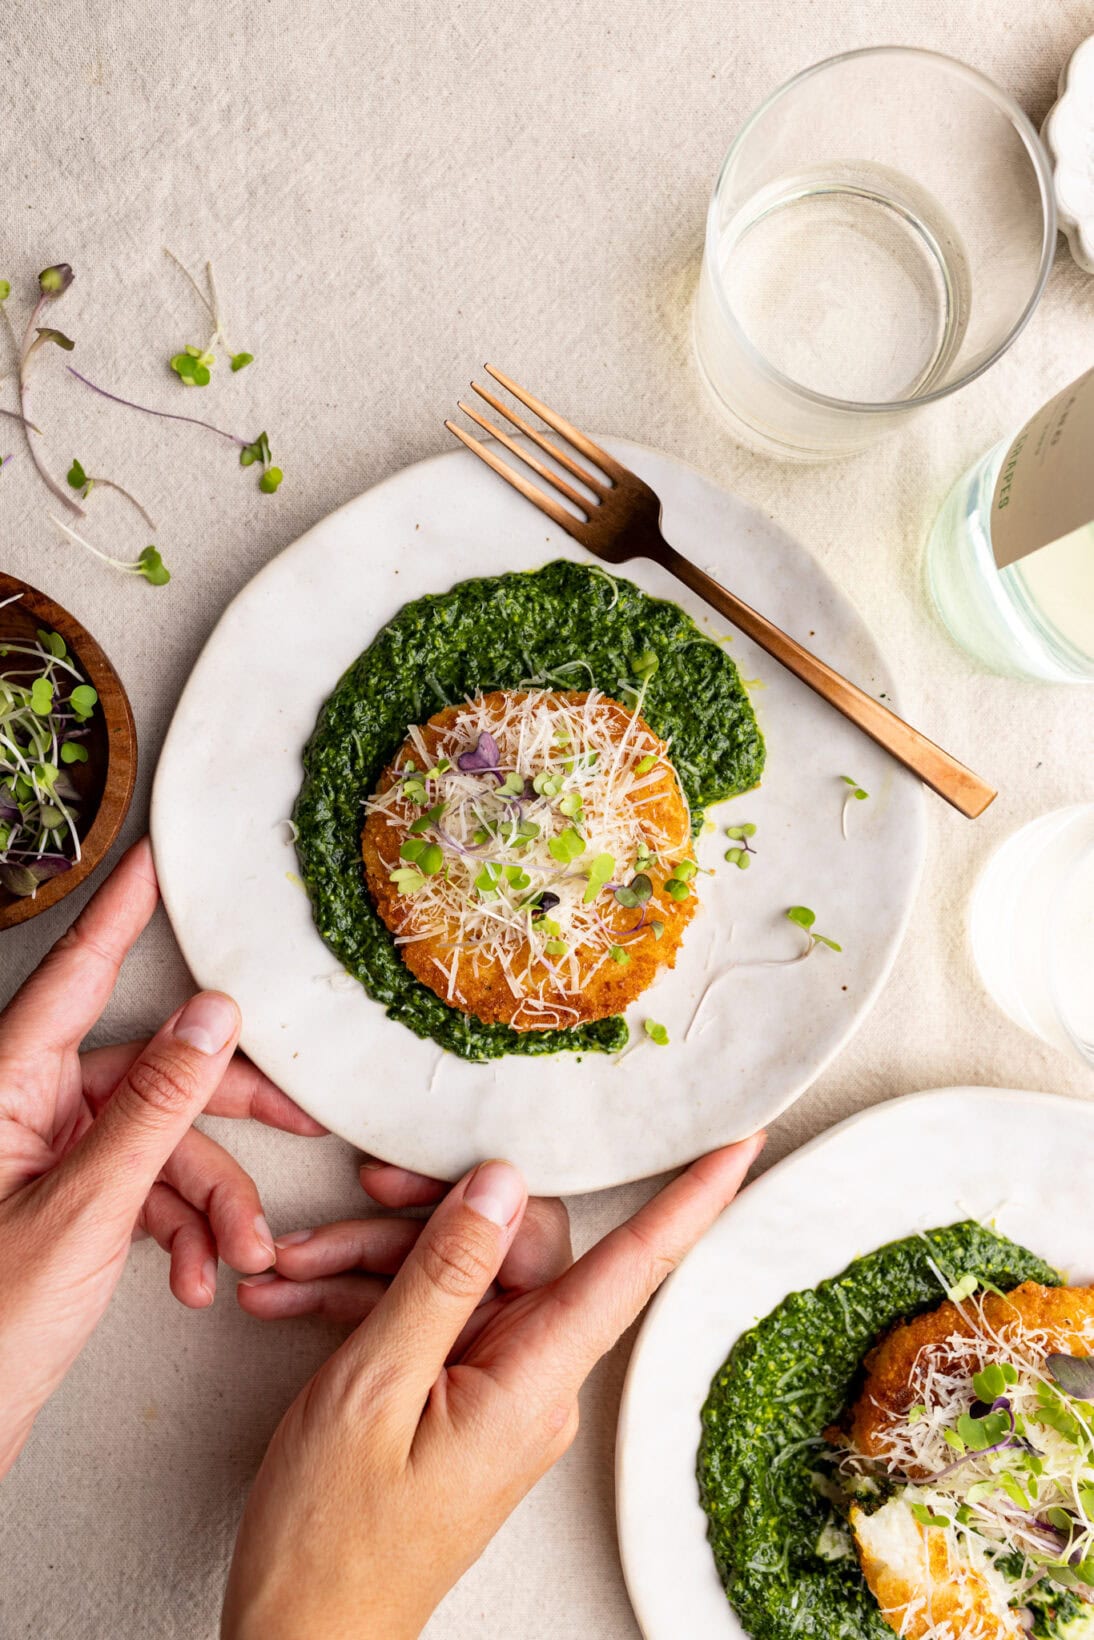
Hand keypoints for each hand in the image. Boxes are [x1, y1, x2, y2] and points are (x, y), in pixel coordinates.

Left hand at [0, 837, 323, 1477]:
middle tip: (299, 1123)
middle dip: (224, 1117)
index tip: (158, 858)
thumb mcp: (83, 1213)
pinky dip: (183, 1232)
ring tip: (237, 1260)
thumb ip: (153, 1109)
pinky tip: (197, 1278)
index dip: (122, 910)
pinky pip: (147, 1189)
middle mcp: (24, 1110)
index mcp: (5, 1086)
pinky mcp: (65, 1204)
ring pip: (161, 1142)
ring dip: (210, 1202)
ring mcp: (45, 1158)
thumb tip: (212, 1020)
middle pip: (149, 1072)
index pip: (77, 975)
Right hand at [223, 1136, 763, 1638]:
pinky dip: (364, 1300)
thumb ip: (444, 1275)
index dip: (693, 1199)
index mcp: (535, 1380)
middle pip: (511, 1248)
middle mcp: (533, 1379)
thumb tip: (503, 1185)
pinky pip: (430, 1318)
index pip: (635, 1267)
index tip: (741, 1143)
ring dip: (369, 1262)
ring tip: (288, 1273)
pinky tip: (298, 1298)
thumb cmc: (332, 1537)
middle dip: (420, 1215)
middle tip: (355, 1197)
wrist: (301, 1634)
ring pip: (456, 1276)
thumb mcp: (374, 1384)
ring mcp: (496, 1387)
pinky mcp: (459, 1396)